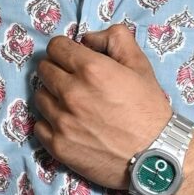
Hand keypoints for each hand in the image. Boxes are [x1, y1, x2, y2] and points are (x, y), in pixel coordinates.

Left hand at [32, 22, 171, 189]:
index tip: (72, 59)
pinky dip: (50, 122)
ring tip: (72, 104)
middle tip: (72, 81)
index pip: (55, 46)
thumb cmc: (149, 110)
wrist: (154, 155)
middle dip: (57, 70)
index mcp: (91, 69)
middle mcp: (71, 93)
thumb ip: (115, 39)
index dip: (64, 50)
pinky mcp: (58, 145)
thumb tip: (87, 39)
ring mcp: (62, 121)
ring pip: (40, 96)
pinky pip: (39, 125)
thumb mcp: (140, 65)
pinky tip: (68, 124)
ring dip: (52, 96)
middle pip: (44, 69)